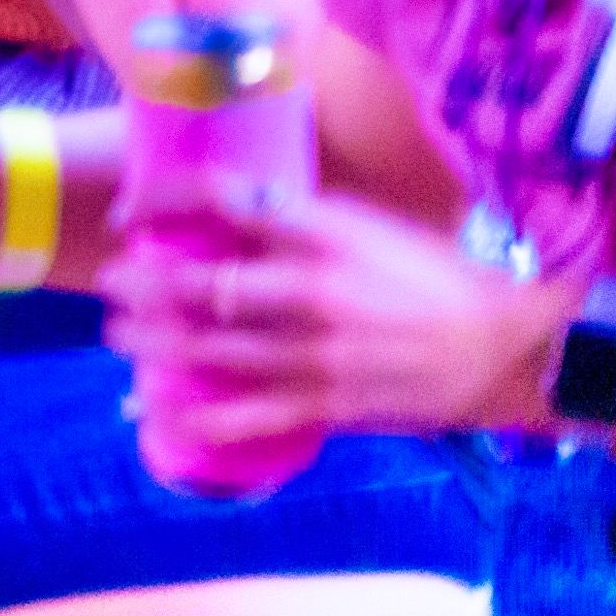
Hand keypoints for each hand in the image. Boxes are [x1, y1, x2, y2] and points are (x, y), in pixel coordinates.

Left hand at [104, 192, 574, 440]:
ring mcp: (315, 353)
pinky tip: (151, 411)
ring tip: (119, 335)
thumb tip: (221, 211)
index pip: (221, 197)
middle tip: (111, 284)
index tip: (127, 214)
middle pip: (197, 285)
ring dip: (151, 344)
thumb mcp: (363, 226)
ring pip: (208, 350)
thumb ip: (293, 221)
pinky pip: (246, 415)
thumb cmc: (430, 275)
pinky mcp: (327, 403)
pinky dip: (192, 417)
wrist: (503, 345)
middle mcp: (309, 290)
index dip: (159, 199)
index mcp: (319, 232)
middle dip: (139, 286)